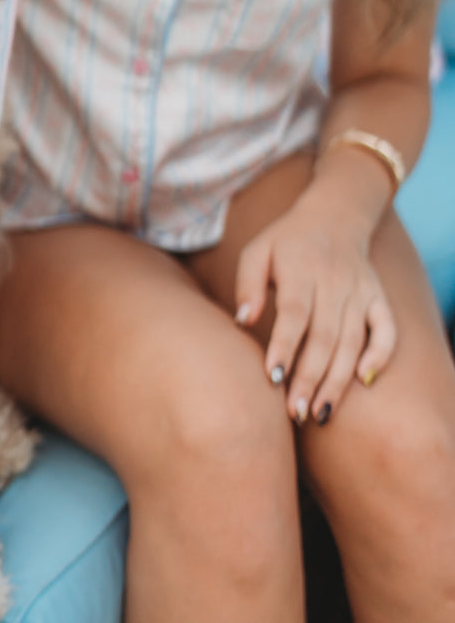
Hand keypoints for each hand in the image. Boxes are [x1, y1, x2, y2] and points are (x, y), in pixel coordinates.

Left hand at [234, 192, 395, 423]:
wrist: (334, 217)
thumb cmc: (285, 243)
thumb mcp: (257, 251)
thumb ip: (248, 284)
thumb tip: (243, 321)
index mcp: (301, 268)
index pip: (295, 313)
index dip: (286, 346)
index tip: (273, 378)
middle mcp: (334, 282)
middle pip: (325, 336)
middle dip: (310, 377)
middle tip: (295, 412)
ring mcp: (360, 291)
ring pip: (353, 341)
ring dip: (338, 379)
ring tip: (319, 412)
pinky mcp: (378, 298)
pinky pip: (387, 329)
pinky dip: (380, 354)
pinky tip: (365, 380)